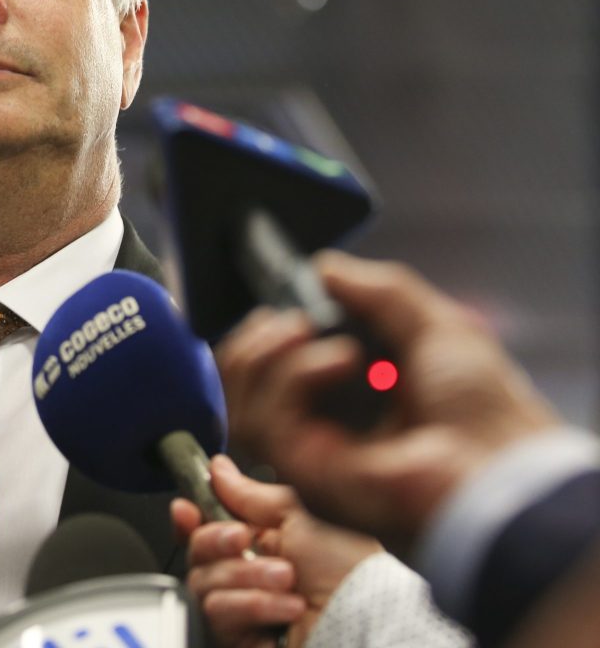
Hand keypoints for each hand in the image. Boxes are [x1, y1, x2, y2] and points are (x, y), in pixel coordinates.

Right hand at [172, 455, 380, 647]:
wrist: (368, 624)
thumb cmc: (350, 573)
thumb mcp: (301, 515)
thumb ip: (251, 494)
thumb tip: (218, 469)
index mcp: (264, 541)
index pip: (207, 526)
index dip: (190, 517)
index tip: (187, 509)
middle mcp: (249, 574)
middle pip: (197, 550)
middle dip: (217, 539)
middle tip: (244, 539)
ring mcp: (243, 608)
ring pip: (203, 580)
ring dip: (245, 575)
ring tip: (286, 580)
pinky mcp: (239, 638)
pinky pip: (217, 611)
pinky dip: (251, 604)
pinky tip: (285, 606)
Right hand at [218, 251, 558, 551]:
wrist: (504, 467)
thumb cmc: (484, 411)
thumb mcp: (434, 325)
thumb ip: (380, 292)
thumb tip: (324, 268)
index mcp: (349, 405)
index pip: (272, 373)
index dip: (267, 337)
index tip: (287, 307)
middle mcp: (322, 433)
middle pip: (243, 389)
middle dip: (254, 342)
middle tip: (290, 319)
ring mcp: (310, 459)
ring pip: (242, 403)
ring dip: (264, 352)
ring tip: (304, 328)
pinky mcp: (306, 476)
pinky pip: (268, 418)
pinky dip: (293, 374)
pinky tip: (340, 359)